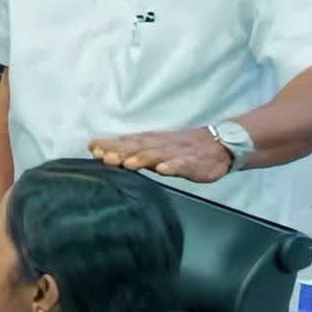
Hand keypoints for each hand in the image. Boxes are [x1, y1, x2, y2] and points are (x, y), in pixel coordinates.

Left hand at [88, 127, 232, 182]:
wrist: (219, 145)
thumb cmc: (181, 149)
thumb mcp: (155, 148)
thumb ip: (132, 151)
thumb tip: (104, 153)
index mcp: (151, 142)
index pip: (128, 142)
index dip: (110, 144)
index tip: (92, 147)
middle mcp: (161, 145)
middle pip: (138, 147)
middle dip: (120, 151)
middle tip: (103, 155)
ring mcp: (177, 153)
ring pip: (158, 155)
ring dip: (142, 158)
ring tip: (129, 163)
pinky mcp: (193, 163)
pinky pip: (183, 164)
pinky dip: (173, 166)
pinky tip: (164, 169)